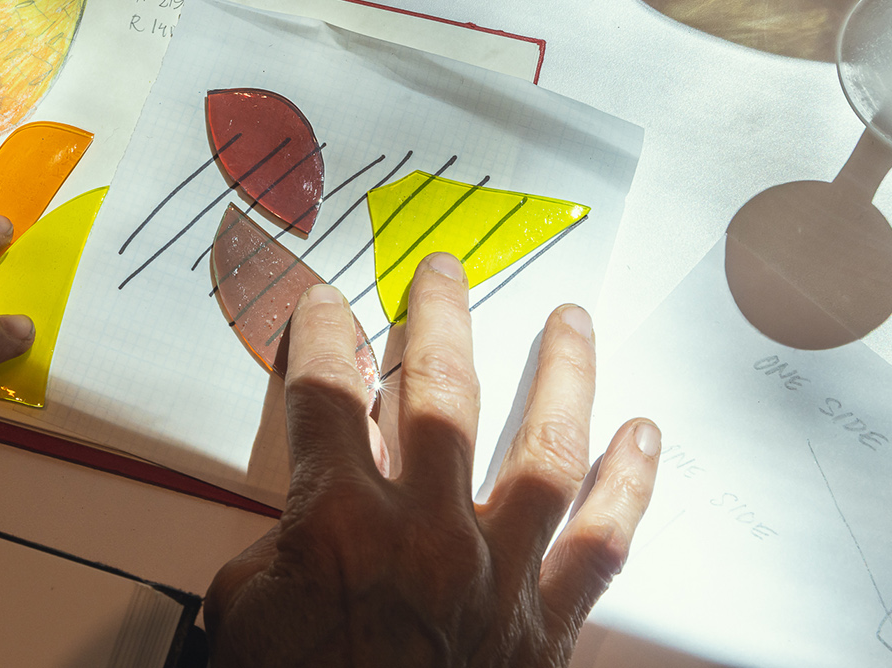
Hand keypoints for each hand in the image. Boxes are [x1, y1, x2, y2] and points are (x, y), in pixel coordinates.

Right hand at [205, 251, 658, 665]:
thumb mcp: (245, 614)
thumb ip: (277, 541)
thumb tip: (310, 508)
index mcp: (337, 521)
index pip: (324, 390)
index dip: (319, 332)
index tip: (323, 302)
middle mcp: (426, 530)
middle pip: (437, 388)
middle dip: (438, 316)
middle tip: (444, 270)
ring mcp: (499, 571)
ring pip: (542, 444)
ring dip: (560, 372)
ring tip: (569, 319)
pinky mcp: (550, 622)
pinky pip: (605, 540)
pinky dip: (630, 484)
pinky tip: (646, 436)